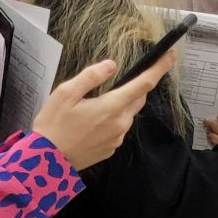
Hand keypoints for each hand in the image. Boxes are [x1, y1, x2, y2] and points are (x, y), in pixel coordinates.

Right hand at [32, 55, 172, 170]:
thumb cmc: (53, 125)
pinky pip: (119, 128)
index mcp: (112, 106)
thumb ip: (91, 77)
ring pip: (128, 114)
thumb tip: (112, 64)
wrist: (46, 162)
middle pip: (138, 99)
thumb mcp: (65, 93)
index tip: (171, 55)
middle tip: (121, 79)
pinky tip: (91, 121)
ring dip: (120, 104)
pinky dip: (112, 119)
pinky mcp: (111, 148)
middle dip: (136, 87)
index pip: (144, 84)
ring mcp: (117, 138)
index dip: (159, 68)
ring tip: (94, 104)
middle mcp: (120, 123)